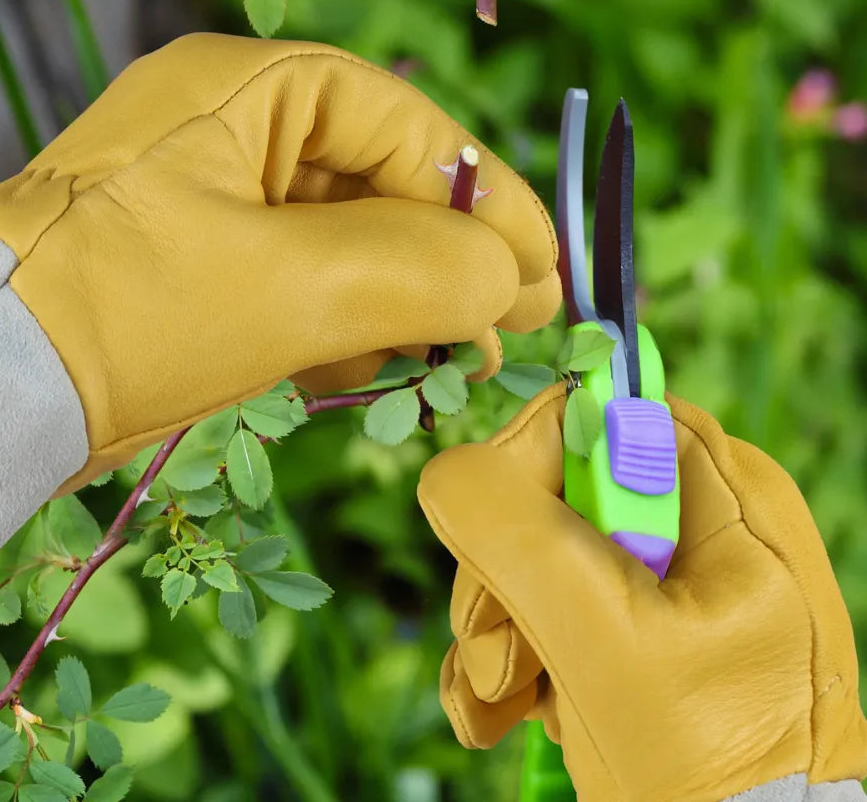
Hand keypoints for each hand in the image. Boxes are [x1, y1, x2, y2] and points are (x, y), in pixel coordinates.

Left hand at [0, 34, 559, 492]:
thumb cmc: (133, 312)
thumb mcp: (296, 288)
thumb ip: (424, 270)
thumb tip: (511, 280)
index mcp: (250, 89)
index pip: (405, 127)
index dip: (486, 199)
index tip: (544, 271)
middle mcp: (234, 126)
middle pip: (379, 182)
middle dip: (446, 259)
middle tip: (513, 323)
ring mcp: (214, 193)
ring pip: (345, 236)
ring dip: (397, 297)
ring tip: (442, 358)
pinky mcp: (202, 257)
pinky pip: (300, 274)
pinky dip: (340, 319)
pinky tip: (359, 367)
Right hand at [417, 385, 866, 800]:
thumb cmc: (701, 770)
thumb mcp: (604, 645)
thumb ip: (522, 534)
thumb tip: (450, 469)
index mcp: (728, 497)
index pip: (601, 413)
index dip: (531, 467)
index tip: (502, 552)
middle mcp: (699, 524)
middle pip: (551, 489)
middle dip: (502, 574)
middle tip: (504, 656)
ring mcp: (663, 578)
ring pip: (531, 552)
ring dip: (494, 628)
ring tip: (506, 699)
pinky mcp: (630, 625)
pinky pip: (541, 603)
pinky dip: (507, 658)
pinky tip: (502, 714)